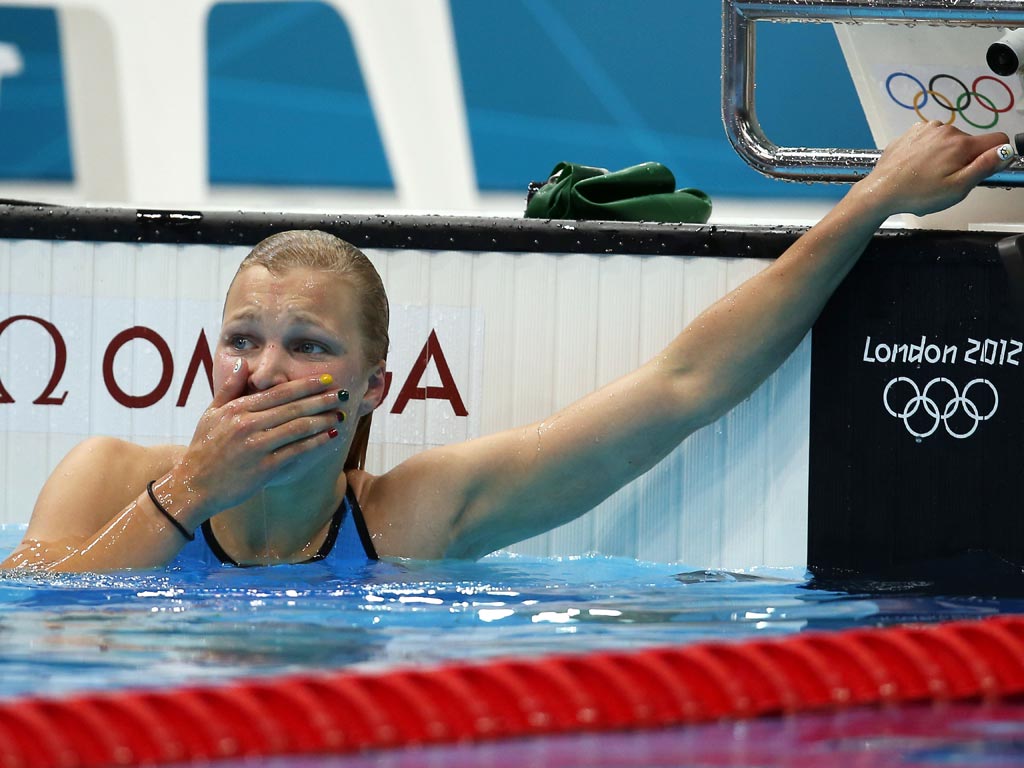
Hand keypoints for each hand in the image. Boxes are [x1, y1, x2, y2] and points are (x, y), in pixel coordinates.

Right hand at [170, 362, 344, 515]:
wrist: (193, 486)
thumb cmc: (203, 449)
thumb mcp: (211, 414)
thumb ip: (229, 388)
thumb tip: (243, 364)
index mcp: (237, 409)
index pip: (278, 392)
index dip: (305, 385)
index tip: (325, 379)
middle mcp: (248, 425)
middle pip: (293, 408)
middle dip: (321, 400)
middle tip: (342, 394)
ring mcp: (257, 447)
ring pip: (298, 428)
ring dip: (323, 420)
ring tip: (341, 415)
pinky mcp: (264, 468)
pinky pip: (296, 452)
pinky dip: (316, 443)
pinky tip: (330, 437)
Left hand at [861, 121, 1011, 217]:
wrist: (881, 191)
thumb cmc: (918, 194)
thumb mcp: (958, 187)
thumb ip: (985, 167)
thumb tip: (1006, 151)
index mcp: (961, 144)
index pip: (998, 140)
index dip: (996, 156)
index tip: (984, 169)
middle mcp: (946, 130)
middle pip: (971, 143)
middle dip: (965, 160)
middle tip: (946, 180)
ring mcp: (927, 128)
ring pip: (950, 140)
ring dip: (946, 155)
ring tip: (929, 175)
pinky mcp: (912, 132)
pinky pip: (931, 138)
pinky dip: (929, 150)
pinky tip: (917, 166)